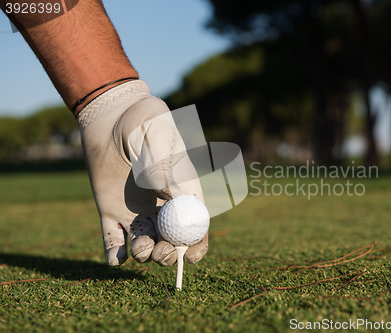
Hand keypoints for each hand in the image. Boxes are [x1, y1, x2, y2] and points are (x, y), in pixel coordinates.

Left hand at [77, 80, 207, 265]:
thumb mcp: (158, 139)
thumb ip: (165, 168)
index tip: (190, 256)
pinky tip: (116, 258)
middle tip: (160, 251)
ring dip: (145, 254)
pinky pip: (113, 238)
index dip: (196, 244)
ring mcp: (136, 210)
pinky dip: (115, 254)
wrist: (112, 115)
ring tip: (139, 247)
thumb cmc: (143, 122)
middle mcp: (162, 205)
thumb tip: (174, 199)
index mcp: (182, 191)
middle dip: (168, 254)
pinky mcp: (111, 211)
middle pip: (171, 240)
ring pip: (145, 243)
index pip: (195, 224)